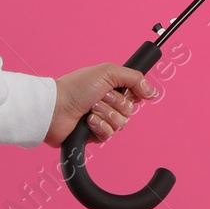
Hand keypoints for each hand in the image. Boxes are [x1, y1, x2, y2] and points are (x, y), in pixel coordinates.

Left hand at [43, 63, 158, 145]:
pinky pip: (109, 136)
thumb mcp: (108, 72)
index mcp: (112, 87)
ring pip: (121, 124)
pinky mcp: (94, 135)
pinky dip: (99, 128)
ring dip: (106, 115)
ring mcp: (102, 119)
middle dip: (115, 104)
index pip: (135, 94)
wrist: (55, 109)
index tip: (121, 89)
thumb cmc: (77, 87)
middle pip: (130, 110)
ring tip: (91, 110)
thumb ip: (135, 78)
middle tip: (99, 98)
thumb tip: (153, 91)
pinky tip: (88, 122)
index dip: (130, 94)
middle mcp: (108, 103)